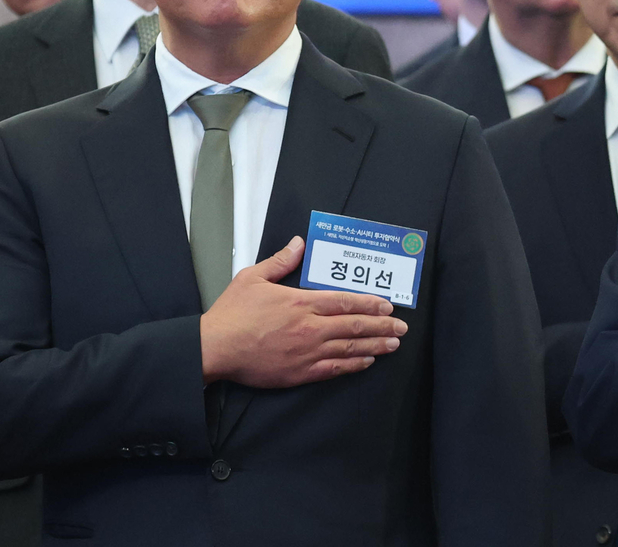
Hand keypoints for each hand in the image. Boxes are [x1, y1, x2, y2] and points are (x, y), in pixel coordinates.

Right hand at [200, 236, 408, 387]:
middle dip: (382, 326)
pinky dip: (353, 365)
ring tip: (393, 345)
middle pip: (355, 326)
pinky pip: (334, 369)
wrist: (216, 348)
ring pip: (349, 349)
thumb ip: (281, 262)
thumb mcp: (253, 278)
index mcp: (301, 302)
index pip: (345, 301)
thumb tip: (298, 244)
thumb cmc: (232, 313)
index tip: (388, 305)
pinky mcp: (299, 373)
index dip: (370, 303)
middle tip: (402, 328)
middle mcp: (310, 327)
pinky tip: (367, 362)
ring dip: (375, 346)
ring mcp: (307, 352)